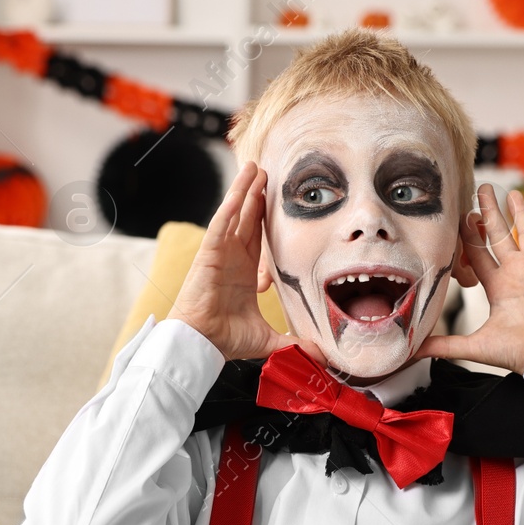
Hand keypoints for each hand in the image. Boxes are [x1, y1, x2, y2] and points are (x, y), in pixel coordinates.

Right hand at [170, 162, 322, 362]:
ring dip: (245, 191)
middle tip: (269, 175)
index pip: (259, 242)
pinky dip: (231, 202)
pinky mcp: (209, 252)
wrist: (201, 343)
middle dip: (257, 197)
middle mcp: (232, 259)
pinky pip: (222, 222)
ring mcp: (220, 253)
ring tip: (255, 168)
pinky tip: (241, 185)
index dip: (268, 224)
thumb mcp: (268, 338)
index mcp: (244, 275)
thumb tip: (322, 357)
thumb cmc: (226, 340)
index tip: (282, 208)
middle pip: (247, 220)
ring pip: (235, 214)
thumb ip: (294, 343)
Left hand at [415, 184, 523, 375]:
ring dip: (521, 214)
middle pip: (499, 236)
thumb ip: (443, 345)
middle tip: (481, 190)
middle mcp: (516, 275)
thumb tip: (411, 352)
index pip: (478, 254)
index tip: (463, 216)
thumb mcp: (473, 346)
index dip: (469, 236)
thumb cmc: (515, 352)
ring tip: (513, 193)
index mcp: (497, 286)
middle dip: (489, 213)